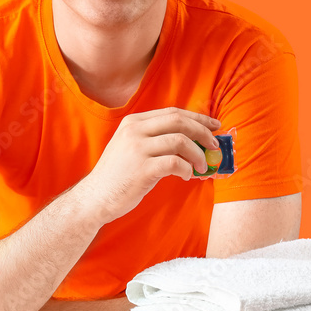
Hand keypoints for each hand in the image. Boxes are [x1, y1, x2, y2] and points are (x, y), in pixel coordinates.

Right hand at [78, 107, 220, 225]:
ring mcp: (137, 149)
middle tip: (215, 145)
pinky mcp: (142, 168)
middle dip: (203, 132)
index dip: (197, 118)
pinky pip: (175, 162)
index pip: (173, 112)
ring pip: (180, 141)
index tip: (214, 126)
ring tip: (202, 165)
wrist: (95, 197)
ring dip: (198, 153)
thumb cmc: (118, 175)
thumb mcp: (130, 147)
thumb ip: (154, 138)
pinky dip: (186, 169)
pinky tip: (186, 175)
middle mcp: (135, 130)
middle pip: (179, 121)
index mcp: (134, 122)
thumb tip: (192, 140)